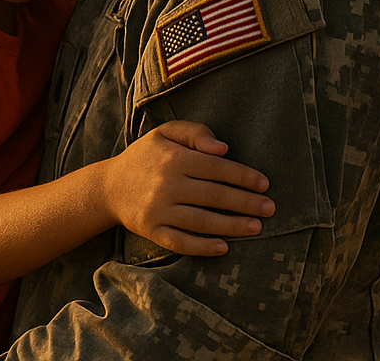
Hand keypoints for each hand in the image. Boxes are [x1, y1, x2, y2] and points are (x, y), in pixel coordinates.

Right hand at [100, 121, 274, 255]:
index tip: (264, 184)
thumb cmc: (146, 156)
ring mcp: (158, 209)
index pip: (215, 168)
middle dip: (245, 203)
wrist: (109, 186)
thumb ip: (195, 132)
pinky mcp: (151, 230)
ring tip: (256, 228)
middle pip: (213, 195)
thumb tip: (223, 149)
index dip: (242, 176)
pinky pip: (179, 241)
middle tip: (270, 208)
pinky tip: (223, 247)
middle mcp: (166, 184)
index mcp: (173, 157)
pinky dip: (202, 247)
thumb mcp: (165, 133)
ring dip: (231, 226)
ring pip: (201, 220)